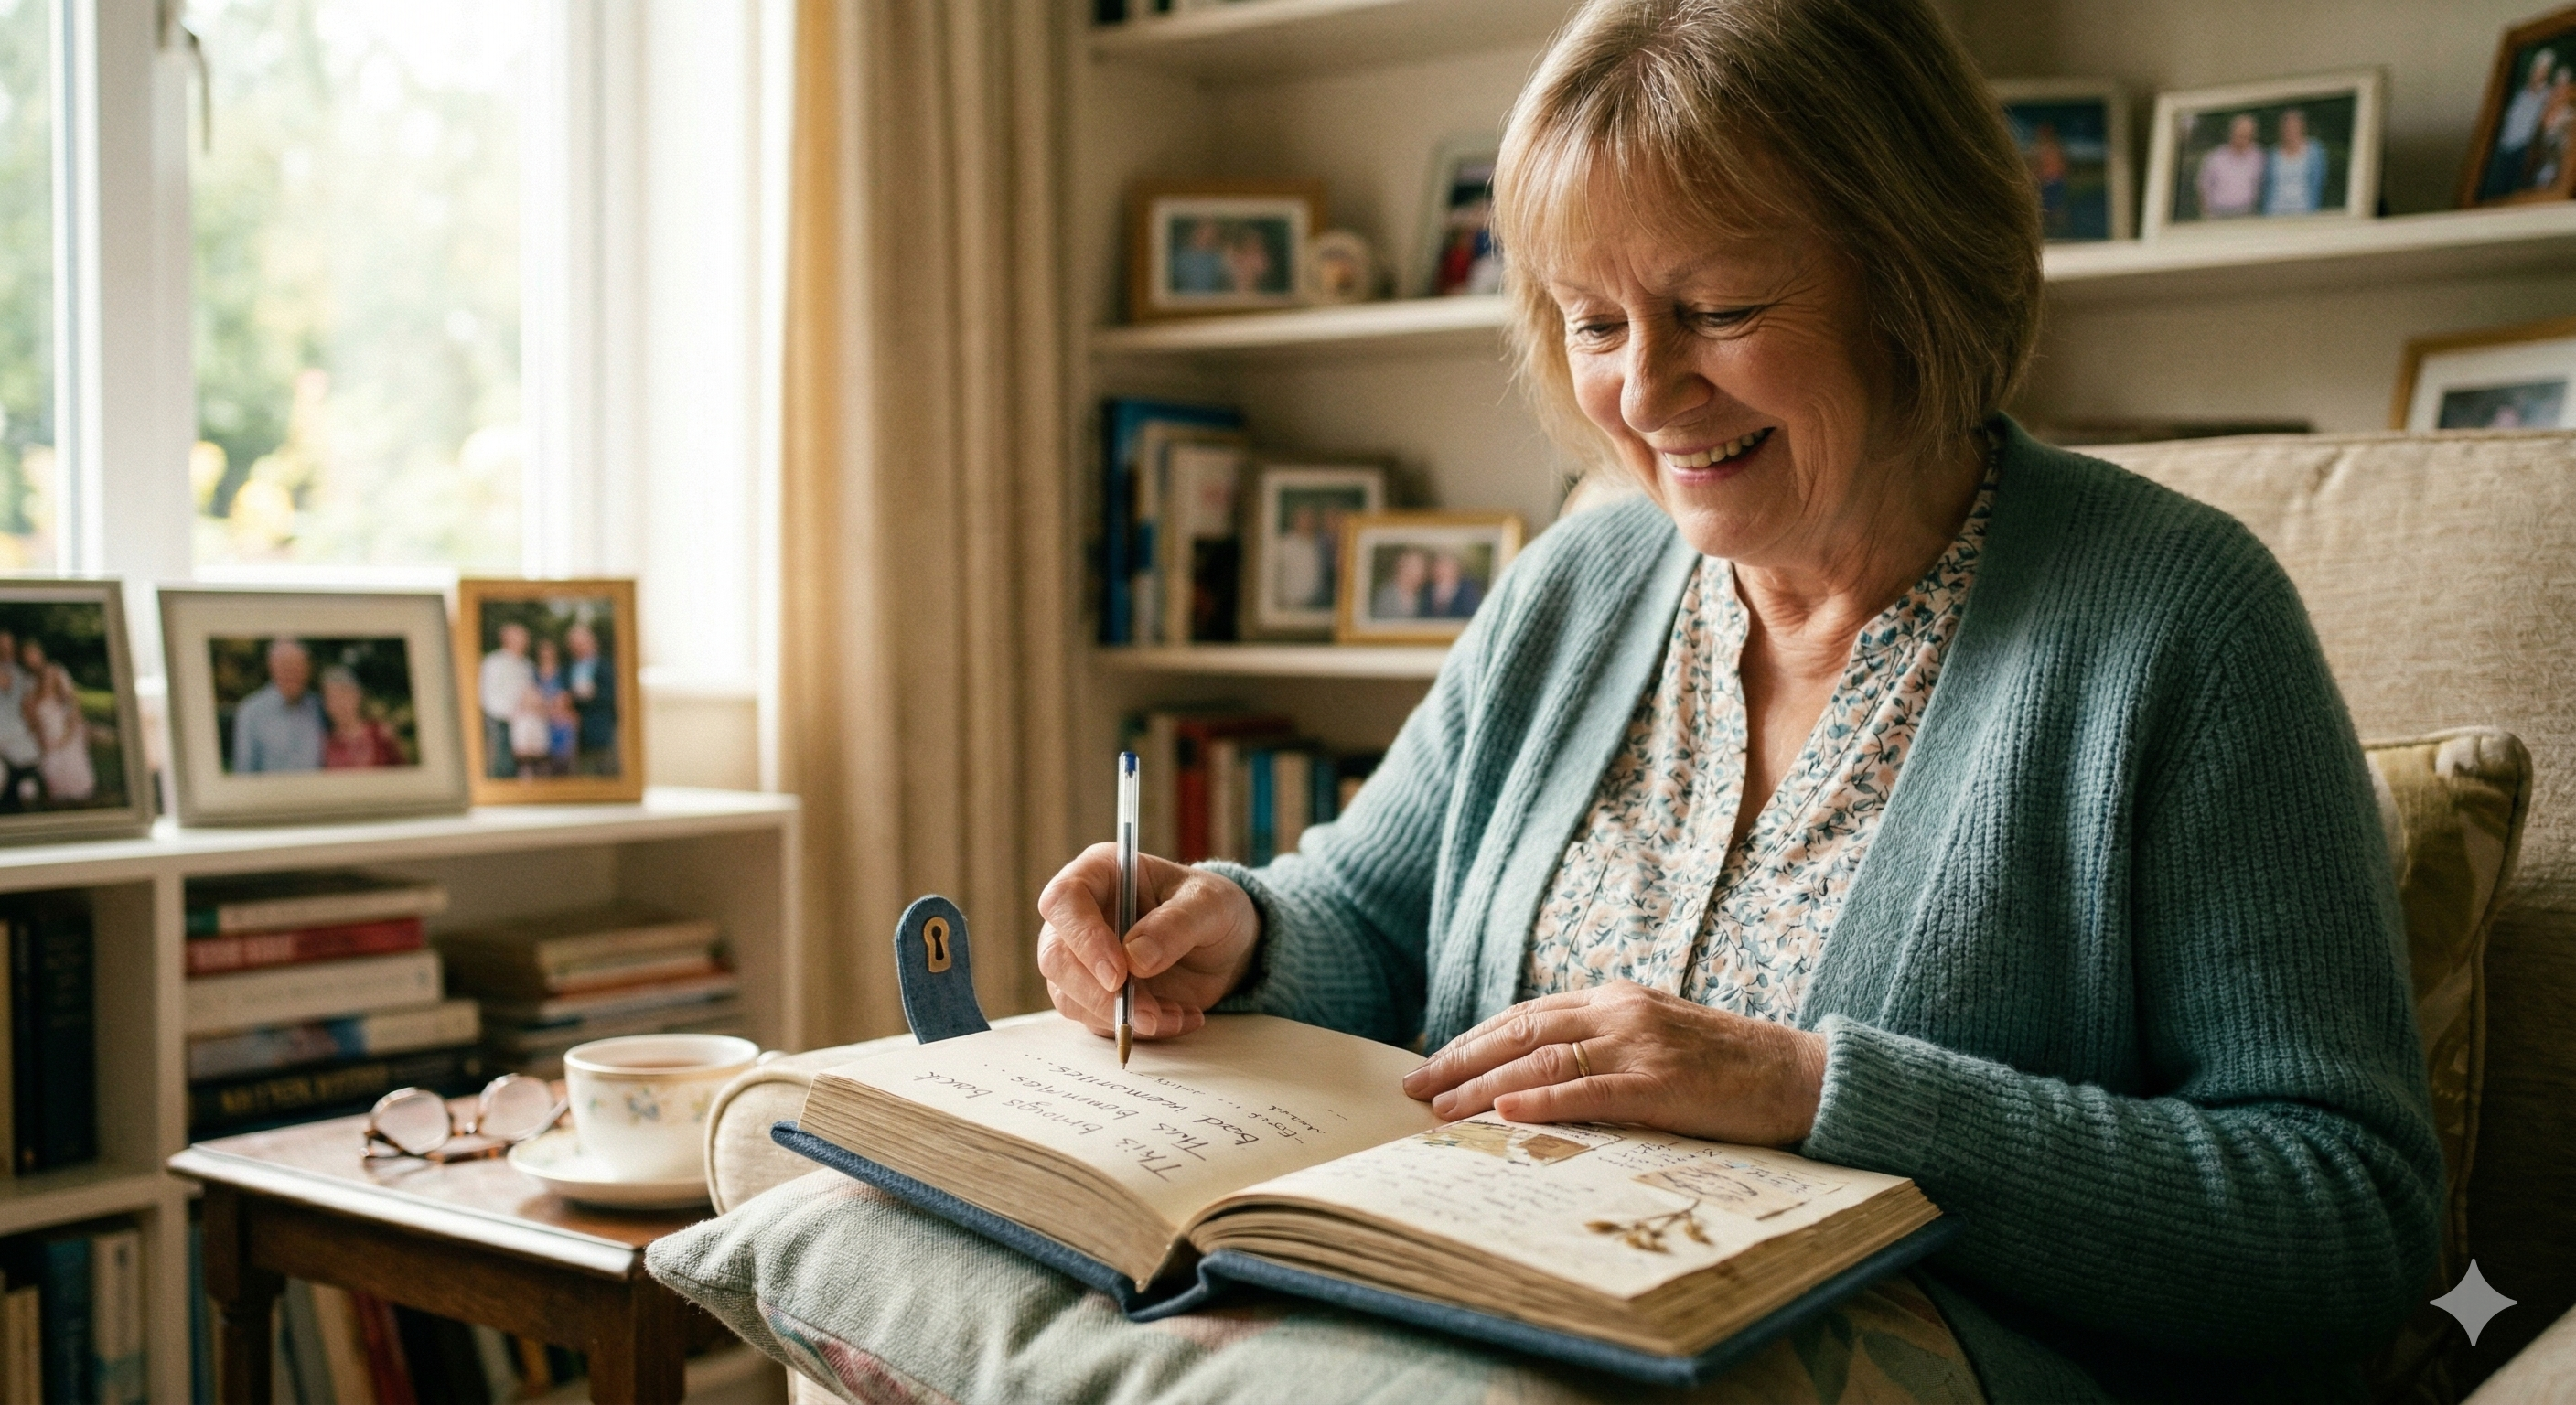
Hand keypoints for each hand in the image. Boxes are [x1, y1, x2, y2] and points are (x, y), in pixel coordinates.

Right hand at [1035, 843, 1260, 1040]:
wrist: (1224, 947)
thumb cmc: (1212, 909)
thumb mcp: (1211, 905)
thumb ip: (1176, 925)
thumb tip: (1135, 958)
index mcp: (1100, 873)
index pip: (1064, 900)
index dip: (1084, 938)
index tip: (1119, 973)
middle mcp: (1081, 916)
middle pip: (1055, 957)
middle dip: (1098, 994)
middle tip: (1147, 1014)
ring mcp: (1082, 959)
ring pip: (1070, 997)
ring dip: (1122, 1017)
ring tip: (1177, 1014)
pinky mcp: (1094, 994)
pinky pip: (1098, 1021)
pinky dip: (1138, 1029)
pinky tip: (1179, 1017)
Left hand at [1398, 982, 1827, 1145]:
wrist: (1801, 1076)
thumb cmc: (1727, 1068)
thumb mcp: (1657, 1040)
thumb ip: (1604, 1046)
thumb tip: (1539, 1075)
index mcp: (1615, 999)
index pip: (1526, 1016)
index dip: (1473, 1039)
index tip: (1431, 1062)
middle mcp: (1619, 1013)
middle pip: (1519, 1032)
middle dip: (1459, 1059)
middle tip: (1412, 1086)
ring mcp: (1640, 1046)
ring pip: (1542, 1062)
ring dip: (1483, 1086)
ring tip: (1439, 1109)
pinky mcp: (1661, 1085)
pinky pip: (1589, 1092)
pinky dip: (1541, 1102)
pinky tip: (1504, 1113)